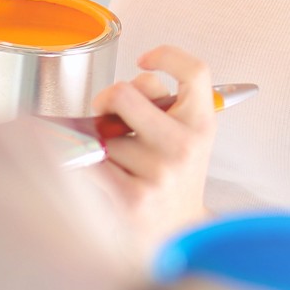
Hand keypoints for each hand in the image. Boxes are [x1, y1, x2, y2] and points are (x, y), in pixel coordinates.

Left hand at [93, 45, 216, 249]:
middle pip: (124, 93)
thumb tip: (113, 95)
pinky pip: (90, 162)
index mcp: (202, 123)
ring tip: (120, 166)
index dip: (167, 55)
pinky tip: (106, 177)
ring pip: (103, 135)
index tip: (144, 60)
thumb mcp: (185, 137)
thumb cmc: (173, 179)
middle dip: (106, 100)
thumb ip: (161, 106)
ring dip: (102, 146)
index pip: (195, 71)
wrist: (178, 235)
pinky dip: (88, 166)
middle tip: (105, 114)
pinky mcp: (132, 198)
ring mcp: (158, 172)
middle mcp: (184, 145)